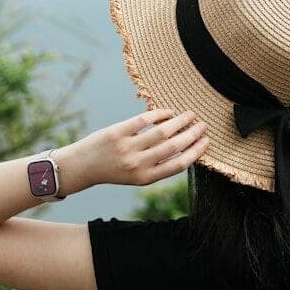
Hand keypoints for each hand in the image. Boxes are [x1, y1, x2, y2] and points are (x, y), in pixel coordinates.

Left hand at [52, 108, 208, 191]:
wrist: (82, 167)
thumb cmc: (112, 170)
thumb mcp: (136, 176)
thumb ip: (157, 166)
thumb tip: (184, 148)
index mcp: (145, 178)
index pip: (179, 164)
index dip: (196, 152)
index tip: (206, 141)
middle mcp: (138, 164)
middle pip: (174, 146)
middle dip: (192, 134)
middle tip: (203, 125)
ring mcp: (127, 148)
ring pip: (162, 131)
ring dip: (180, 121)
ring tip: (190, 115)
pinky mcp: (117, 132)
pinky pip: (144, 120)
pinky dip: (160, 114)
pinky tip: (168, 112)